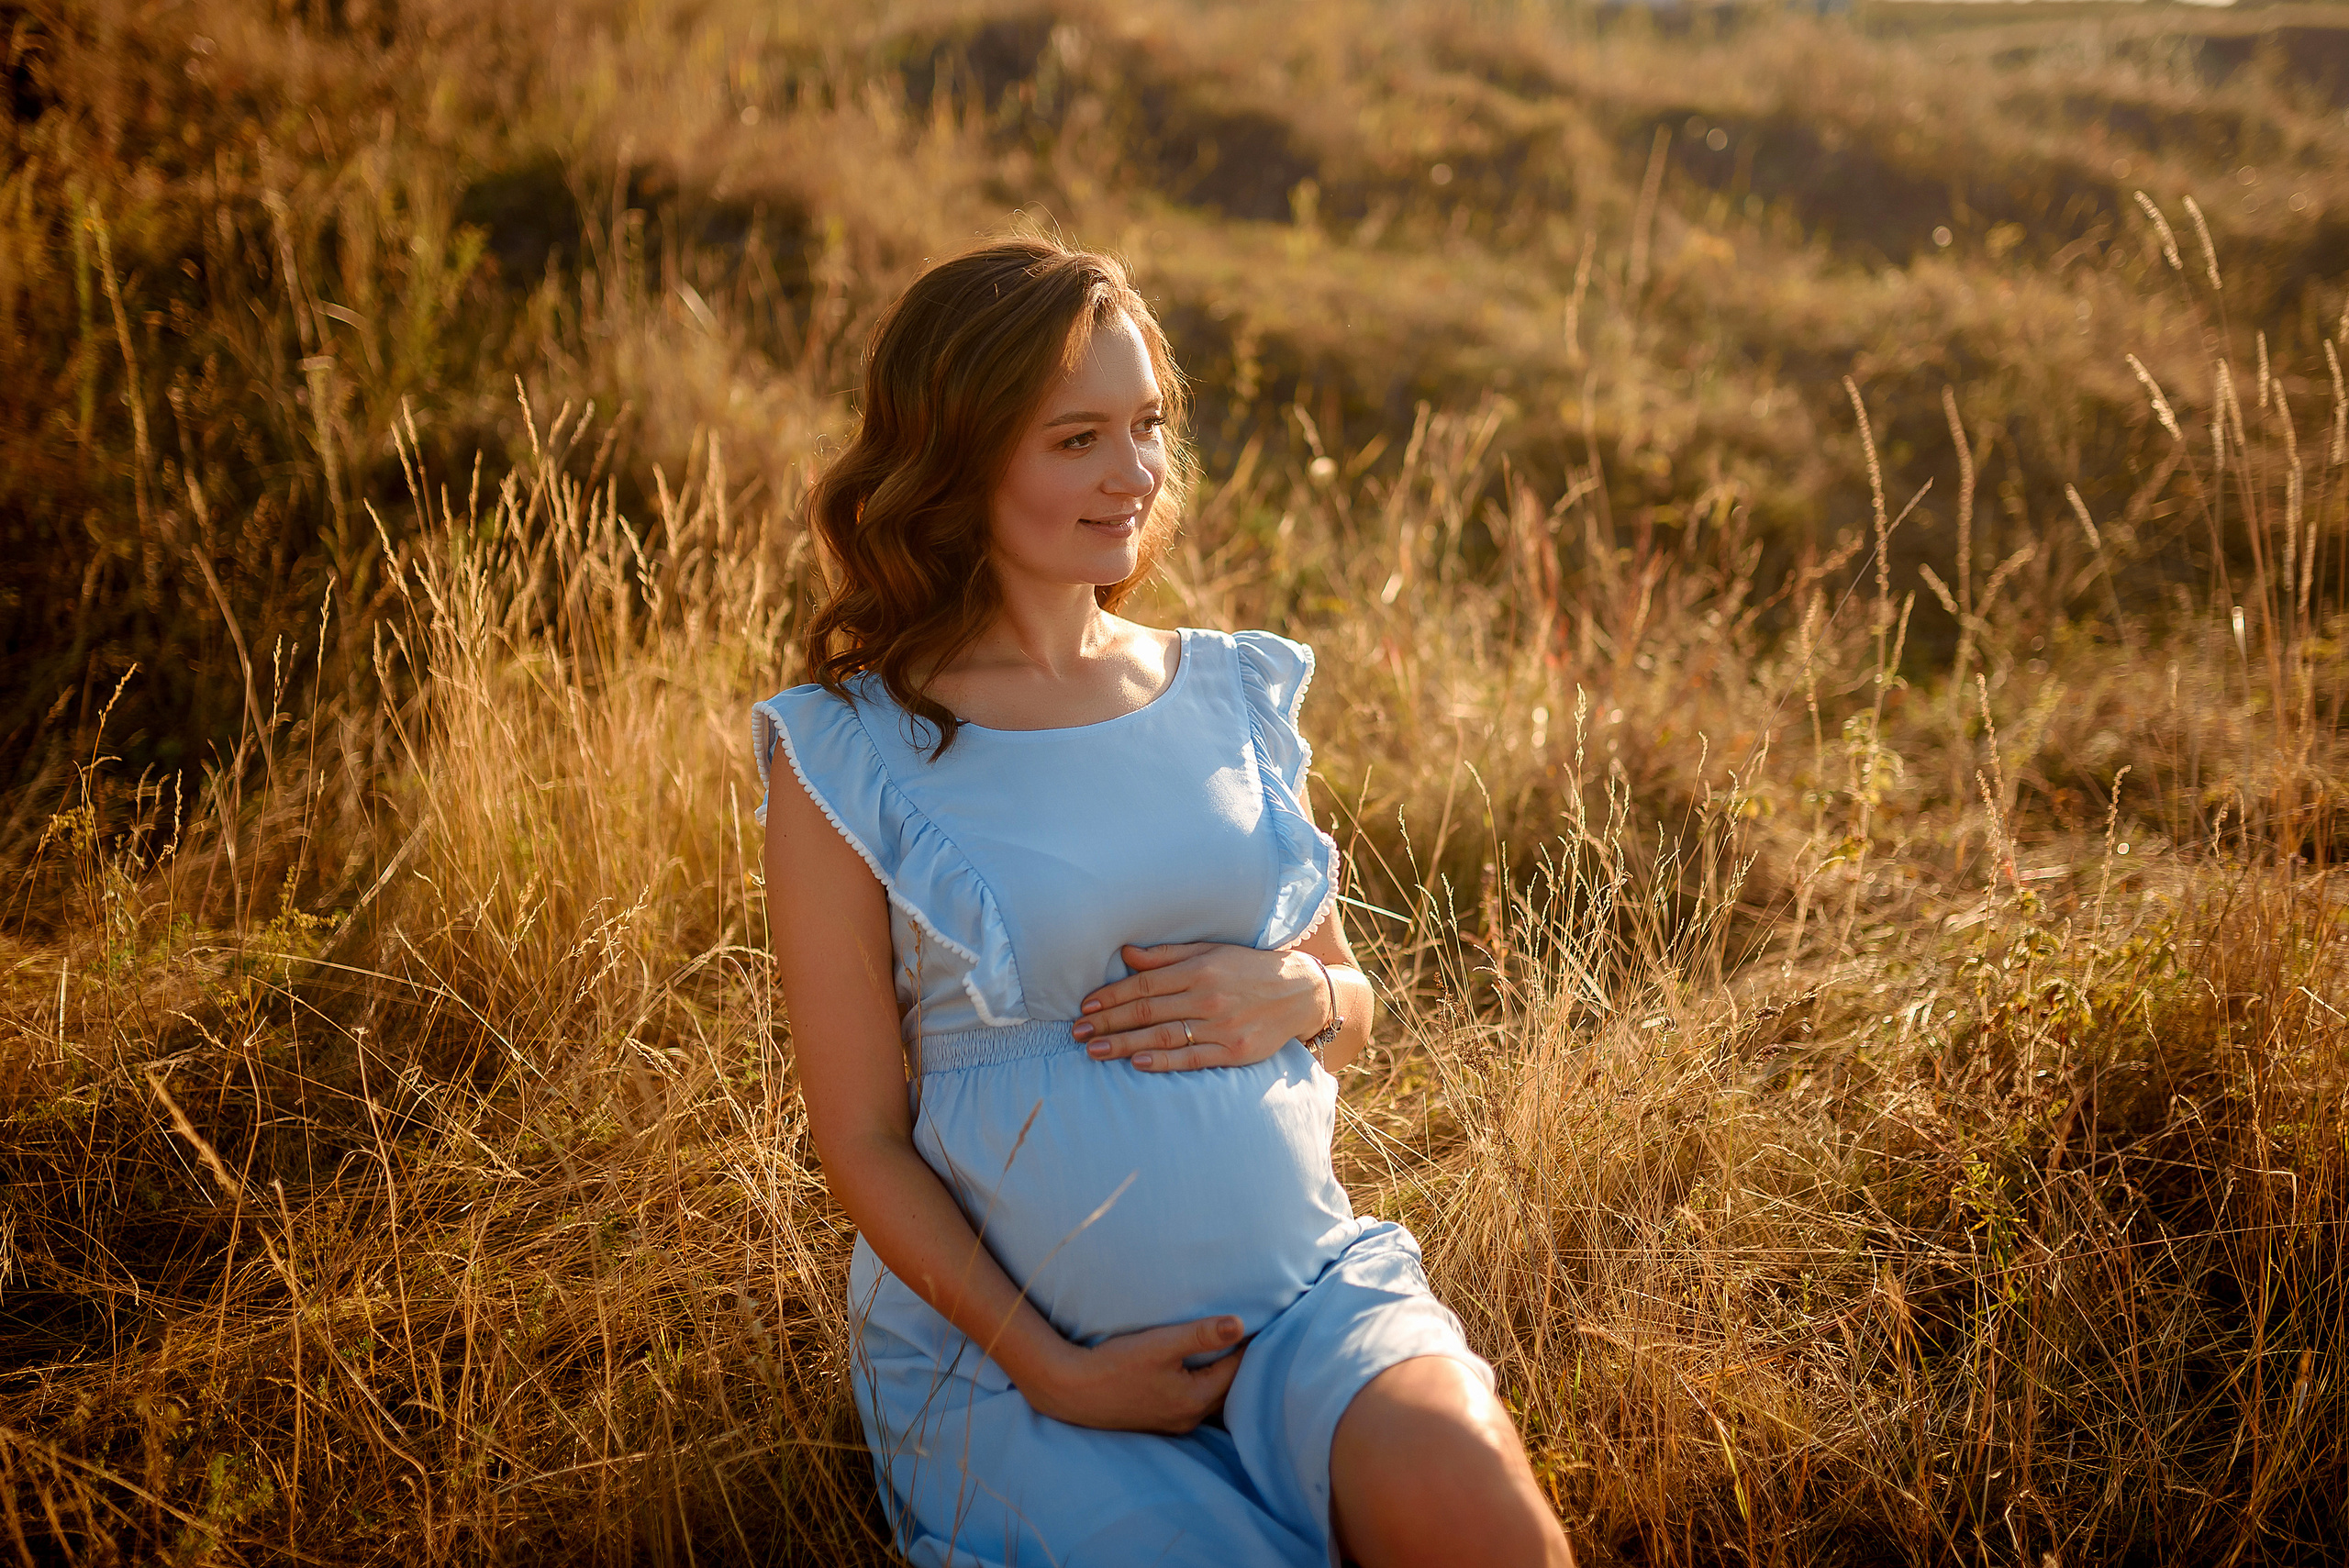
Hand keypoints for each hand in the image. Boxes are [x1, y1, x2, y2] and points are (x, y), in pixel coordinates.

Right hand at [1020, 1314, 1247, 1432]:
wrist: (1070, 1390)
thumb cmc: (1115, 1364)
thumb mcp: (1161, 1344)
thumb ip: (1201, 1334)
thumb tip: (1241, 1325)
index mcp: (1196, 1399)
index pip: (1237, 1369)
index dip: (1247, 1344)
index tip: (1258, 1321)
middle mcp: (1189, 1417)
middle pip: (1228, 1388)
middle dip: (1238, 1362)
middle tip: (1248, 1334)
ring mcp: (1172, 1422)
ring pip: (1211, 1397)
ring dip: (1220, 1375)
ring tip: (1226, 1349)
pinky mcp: (1157, 1420)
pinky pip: (1193, 1401)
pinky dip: (1202, 1384)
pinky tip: (1196, 1369)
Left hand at [1072, 942, 1330, 1072]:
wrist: (1302, 991)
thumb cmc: (1248, 969)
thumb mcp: (1210, 951)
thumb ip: (1167, 956)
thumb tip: (1125, 954)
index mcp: (1199, 969)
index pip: (1144, 983)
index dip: (1111, 996)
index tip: (1085, 1007)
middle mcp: (1208, 996)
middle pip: (1147, 1011)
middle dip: (1108, 1022)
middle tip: (1077, 1033)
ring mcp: (1222, 1025)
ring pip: (1163, 1036)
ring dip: (1125, 1045)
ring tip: (1095, 1051)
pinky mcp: (1235, 1051)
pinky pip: (1192, 1058)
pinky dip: (1163, 1061)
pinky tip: (1137, 1064)